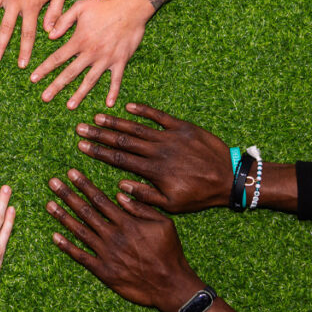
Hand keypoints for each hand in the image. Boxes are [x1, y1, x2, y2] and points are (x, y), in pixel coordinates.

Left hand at [30, 0, 152, 109]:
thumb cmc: (105, 4)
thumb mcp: (80, 7)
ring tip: (70, 106)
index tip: (33, 79)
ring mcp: (106, 58)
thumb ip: (63, 20)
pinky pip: (116, 79)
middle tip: (44, 98)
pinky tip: (109, 104)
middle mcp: (91, 52)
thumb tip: (50, 35)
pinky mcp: (120, 60)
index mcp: (79, 40)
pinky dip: (113, 92)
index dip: (44, 69)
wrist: (131, 6)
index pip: (57, 57)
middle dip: (56, 86)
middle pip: (70, 73)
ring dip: (79, 94)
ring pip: (90, 80)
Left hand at [47, 169, 199, 311]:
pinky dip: (66, 246)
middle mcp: (113, 235)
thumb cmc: (169, 252)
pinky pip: (81, 257)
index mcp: (126, 222)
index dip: (84, 185)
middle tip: (52, 182)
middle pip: (85, 211)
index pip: (100, 199)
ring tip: (49, 203)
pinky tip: (54, 236)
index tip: (71, 173)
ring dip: (62, 216)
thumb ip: (142, 207)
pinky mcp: (103, 271)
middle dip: (68, 195)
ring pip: (79, 231)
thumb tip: (120, 193)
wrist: (169, 285)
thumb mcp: (163, 224)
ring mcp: (106, 254)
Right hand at [76, 104, 231, 212]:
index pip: (119, 160)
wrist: (230, 178)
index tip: (82, 146)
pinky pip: (160, 116)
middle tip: (80, 128)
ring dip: (116, 122)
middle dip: (100, 134)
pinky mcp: (184, 127)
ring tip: (97, 117)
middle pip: (123, 141)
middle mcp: (159, 151)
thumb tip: (120, 187)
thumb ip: (145, 197)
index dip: (99, 152)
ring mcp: (171, 137)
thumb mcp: (172, 206)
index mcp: (154, 171)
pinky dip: (144, 111)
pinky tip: (129, 106)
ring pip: (138, 128)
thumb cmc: (200, 195)